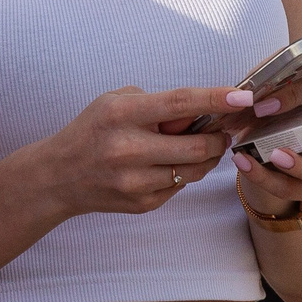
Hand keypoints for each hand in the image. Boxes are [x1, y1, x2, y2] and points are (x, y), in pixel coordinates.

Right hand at [34, 85, 247, 219]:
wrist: (59, 177)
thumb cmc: (92, 131)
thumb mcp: (115, 102)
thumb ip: (158, 104)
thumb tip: (202, 112)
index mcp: (123, 114)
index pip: (181, 103)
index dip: (216, 100)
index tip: (243, 97)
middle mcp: (129, 149)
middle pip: (198, 145)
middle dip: (219, 136)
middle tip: (224, 129)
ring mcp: (136, 181)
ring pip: (195, 170)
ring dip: (207, 156)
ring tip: (200, 146)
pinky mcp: (142, 204)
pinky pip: (180, 186)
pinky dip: (183, 173)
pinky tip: (169, 164)